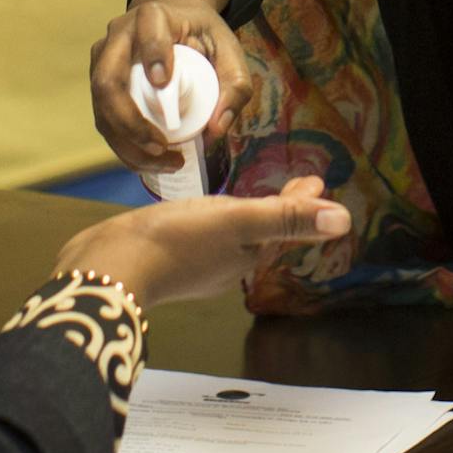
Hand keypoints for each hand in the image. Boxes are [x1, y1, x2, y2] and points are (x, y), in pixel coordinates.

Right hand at [54, 176, 350, 308]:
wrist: (108, 268)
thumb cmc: (175, 242)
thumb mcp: (237, 222)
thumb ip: (286, 219)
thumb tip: (344, 221)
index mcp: (249, 254)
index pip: (285, 225)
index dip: (302, 204)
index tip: (315, 184)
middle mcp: (226, 264)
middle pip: (264, 230)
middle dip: (282, 208)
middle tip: (299, 185)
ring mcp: (195, 264)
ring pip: (234, 234)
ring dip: (250, 213)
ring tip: (254, 193)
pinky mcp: (165, 256)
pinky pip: (203, 233)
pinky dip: (216, 217)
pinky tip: (203, 209)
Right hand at [89, 0, 253, 171]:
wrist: (176, 22)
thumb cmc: (203, 36)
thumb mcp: (229, 50)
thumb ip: (236, 85)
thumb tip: (216, 130)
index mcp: (153, 16)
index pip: (148, 32)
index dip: (153, 55)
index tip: (164, 81)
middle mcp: (119, 35)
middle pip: (108, 81)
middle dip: (131, 122)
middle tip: (162, 147)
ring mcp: (102, 60)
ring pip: (102, 107)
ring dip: (128, 143)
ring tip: (166, 162)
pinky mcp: (98, 83)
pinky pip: (103, 119)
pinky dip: (124, 146)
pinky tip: (150, 161)